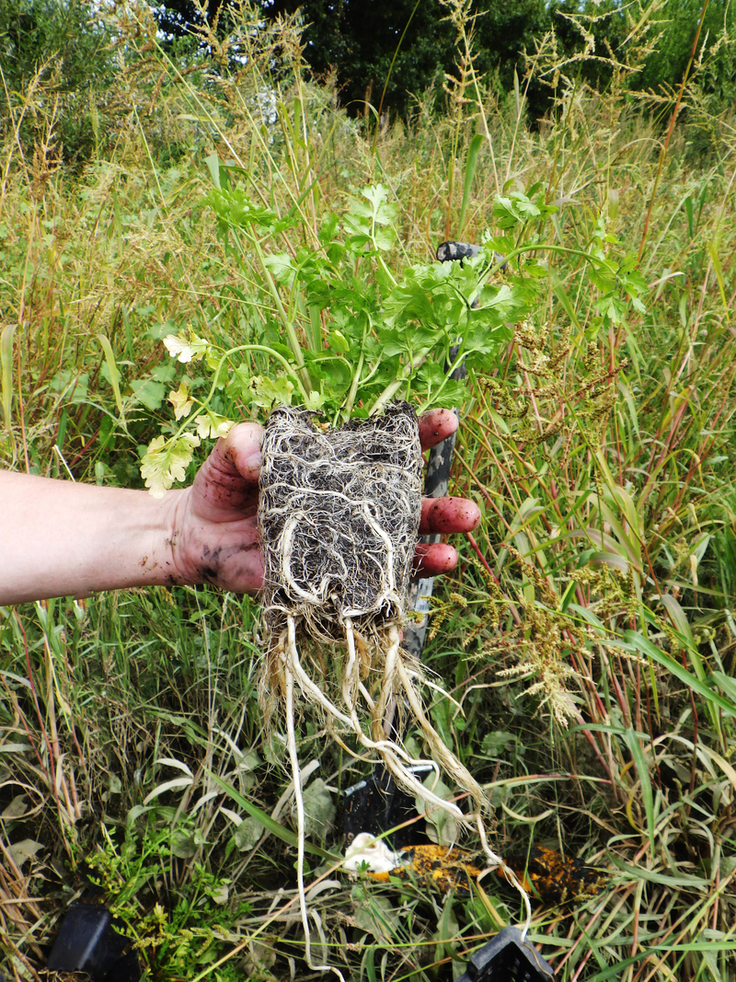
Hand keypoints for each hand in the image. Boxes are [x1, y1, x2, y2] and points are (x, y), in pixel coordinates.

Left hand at [170, 409, 479, 592]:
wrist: (194, 534)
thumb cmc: (222, 484)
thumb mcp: (231, 452)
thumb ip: (243, 443)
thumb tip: (257, 456)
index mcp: (336, 467)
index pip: (385, 449)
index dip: (418, 435)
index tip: (448, 422)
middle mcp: (347, 506)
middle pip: (406, 506)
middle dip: (441, 509)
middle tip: (470, 513)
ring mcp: (339, 544)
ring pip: (395, 549)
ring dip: (428, 552)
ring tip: (455, 553)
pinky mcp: (322, 579)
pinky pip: (362, 587)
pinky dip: (387, 590)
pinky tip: (407, 590)